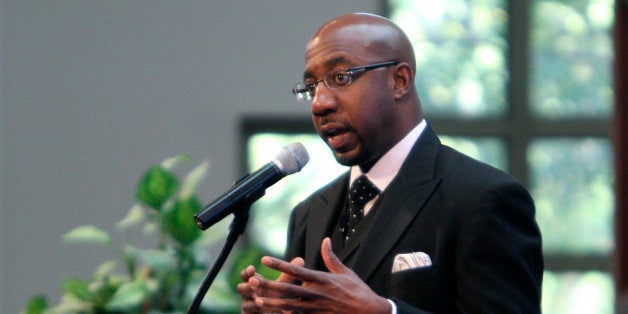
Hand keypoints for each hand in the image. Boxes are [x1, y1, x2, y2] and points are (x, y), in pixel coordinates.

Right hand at [237, 257, 304, 312]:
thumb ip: (287, 275)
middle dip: (248, 285)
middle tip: (254, 282)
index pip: (245, 276)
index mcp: (252, 285)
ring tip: (259, 299)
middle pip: (241, 289)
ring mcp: (248, 307)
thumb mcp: (278, 287)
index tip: (252, 267)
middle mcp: (247, 296)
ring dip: (255, 302)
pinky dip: (267, 313)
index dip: (247, 272)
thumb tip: (301, 259)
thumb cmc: (271, 298)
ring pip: (247, 305)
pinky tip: (280, 312)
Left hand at [249, 237, 390, 312]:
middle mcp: (316, 293)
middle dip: (269, 285)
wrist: (368, 312)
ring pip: (289, 305)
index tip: (265, 259)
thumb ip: (331, 257)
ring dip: (272, 303)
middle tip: (253, 281)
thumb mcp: (345, 272)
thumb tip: (325, 240)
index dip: (280, 264)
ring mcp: (316, 307)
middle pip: (288, 289)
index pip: (297, 270)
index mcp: (322, 279)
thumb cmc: (358, 291)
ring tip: (255, 300)